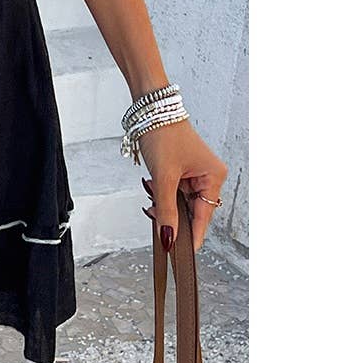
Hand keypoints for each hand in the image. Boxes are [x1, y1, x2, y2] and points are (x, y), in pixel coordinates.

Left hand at [138, 119, 227, 252]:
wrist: (150, 109)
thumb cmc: (163, 134)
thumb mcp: (163, 176)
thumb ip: (165, 210)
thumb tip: (169, 238)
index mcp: (213, 177)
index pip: (204, 216)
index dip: (192, 235)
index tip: (181, 253)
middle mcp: (209, 176)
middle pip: (192, 210)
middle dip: (171, 212)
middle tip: (153, 213)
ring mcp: (195, 173)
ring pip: (180, 201)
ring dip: (164, 201)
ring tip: (152, 187)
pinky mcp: (182, 169)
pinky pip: (174, 190)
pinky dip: (162, 191)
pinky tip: (152, 184)